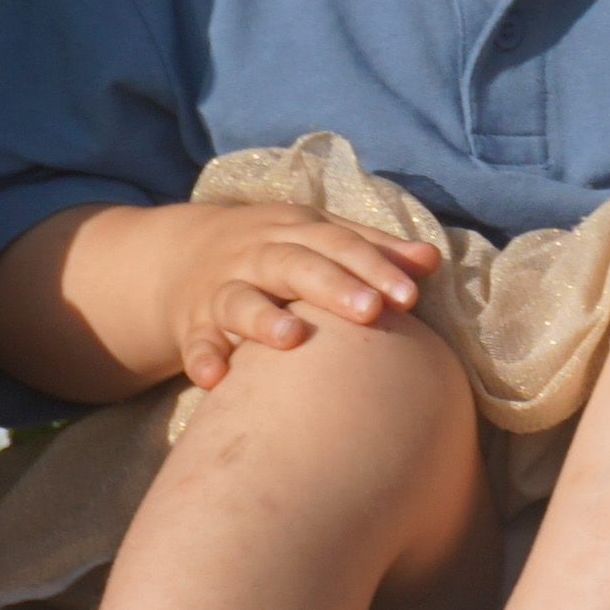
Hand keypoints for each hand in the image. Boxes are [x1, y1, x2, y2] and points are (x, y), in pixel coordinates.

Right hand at [168, 202, 441, 389]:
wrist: (177, 258)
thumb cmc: (274, 252)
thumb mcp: (316, 238)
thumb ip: (371, 249)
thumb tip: (432, 259)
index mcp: (294, 230)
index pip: (338, 242)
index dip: (374, 265)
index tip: (409, 296)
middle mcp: (256, 255)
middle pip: (293, 264)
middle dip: (331, 285)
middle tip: (370, 310)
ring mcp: (221, 289)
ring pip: (240, 299)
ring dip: (264, 317)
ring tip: (291, 338)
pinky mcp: (193, 325)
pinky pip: (196, 342)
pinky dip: (202, 358)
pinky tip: (215, 379)